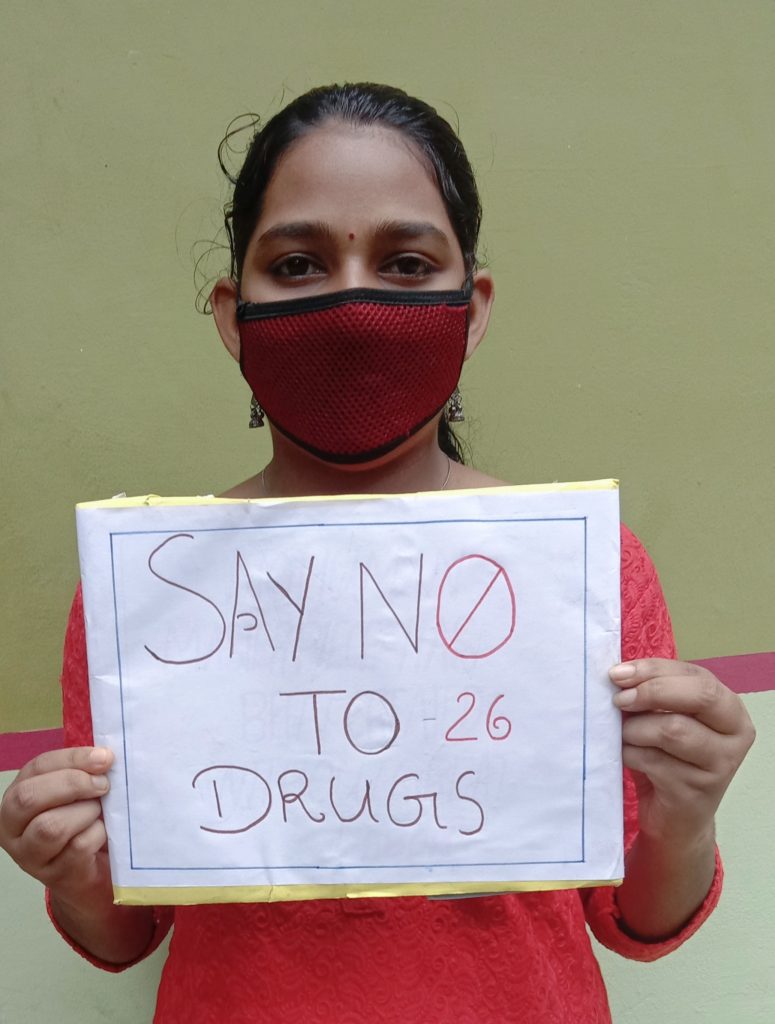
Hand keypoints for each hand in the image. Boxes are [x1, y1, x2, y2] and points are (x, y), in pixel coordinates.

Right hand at [0, 747, 114, 905]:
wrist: (90, 874)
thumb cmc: (82, 824)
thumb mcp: (76, 794)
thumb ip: (83, 773)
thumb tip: (104, 757)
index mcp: (16, 797)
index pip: (37, 767)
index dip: (73, 758)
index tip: (104, 758)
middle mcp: (13, 828)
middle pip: (30, 797)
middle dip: (73, 784)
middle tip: (104, 785)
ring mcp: (30, 856)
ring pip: (51, 826)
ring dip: (86, 812)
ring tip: (99, 812)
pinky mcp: (54, 875)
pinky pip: (78, 847)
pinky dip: (98, 834)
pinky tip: (103, 834)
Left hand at [610, 659, 754, 845]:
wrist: (675, 818)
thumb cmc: (668, 759)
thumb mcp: (666, 718)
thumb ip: (654, 694)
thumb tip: (620, 675)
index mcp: (730, 709)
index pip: (696, 675)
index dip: (654, 670)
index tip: (618, 673)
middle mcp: (735, 735)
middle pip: (698, 696)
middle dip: (651, 692)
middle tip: (619, 699)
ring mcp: (720, 765)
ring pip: (672, 729)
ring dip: (635, 729)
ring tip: (623, 736)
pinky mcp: (697, 791)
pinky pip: (652, 760)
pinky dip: (629, 754)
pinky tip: (626, 757)